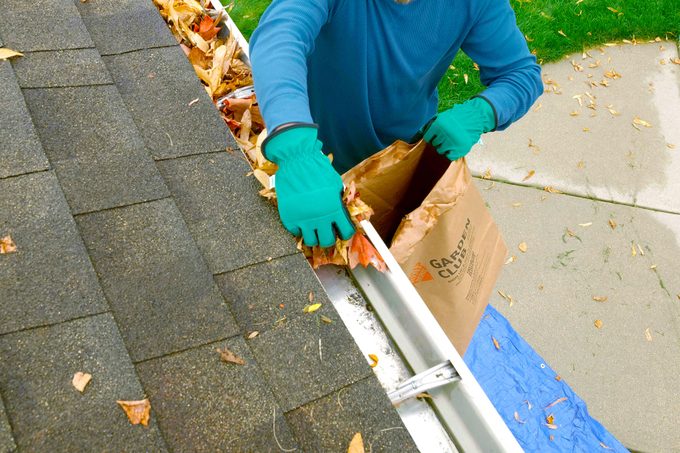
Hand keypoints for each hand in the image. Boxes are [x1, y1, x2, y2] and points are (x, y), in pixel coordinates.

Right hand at [263, 125, 355, 246]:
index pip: (345, 232)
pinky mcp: (289, 217)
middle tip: (326, 234)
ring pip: (311, 241)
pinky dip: (299, 229)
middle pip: (327, 241)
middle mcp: (320, 217)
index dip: (345, 234)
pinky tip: (301, 221)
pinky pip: (295, 233)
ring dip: (314, 237)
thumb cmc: (318, 169)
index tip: (341, 232)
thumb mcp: (335, 185)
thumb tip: (340, 214)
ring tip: (313, 230)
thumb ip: (338, 201)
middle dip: (328, 239)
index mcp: (334, 208)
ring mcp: (303, 218)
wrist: (296, 160)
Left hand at [422, 97, 495, 160]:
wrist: (474, 117)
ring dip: (445, 147)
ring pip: (441, 151)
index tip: (438, 134)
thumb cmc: (454, 118)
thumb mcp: (439, 118)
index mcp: (439, 124)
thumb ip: (426, 127)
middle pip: (435, 144)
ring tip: (452, 140)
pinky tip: (455, 146)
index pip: (428, 138)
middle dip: (439, 141)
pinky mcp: (461, 148)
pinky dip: (451, 153)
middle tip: (447, 136)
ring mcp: (453, 141)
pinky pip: (449, 156)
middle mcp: (445, 133)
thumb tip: (413, 139)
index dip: (432, 137)